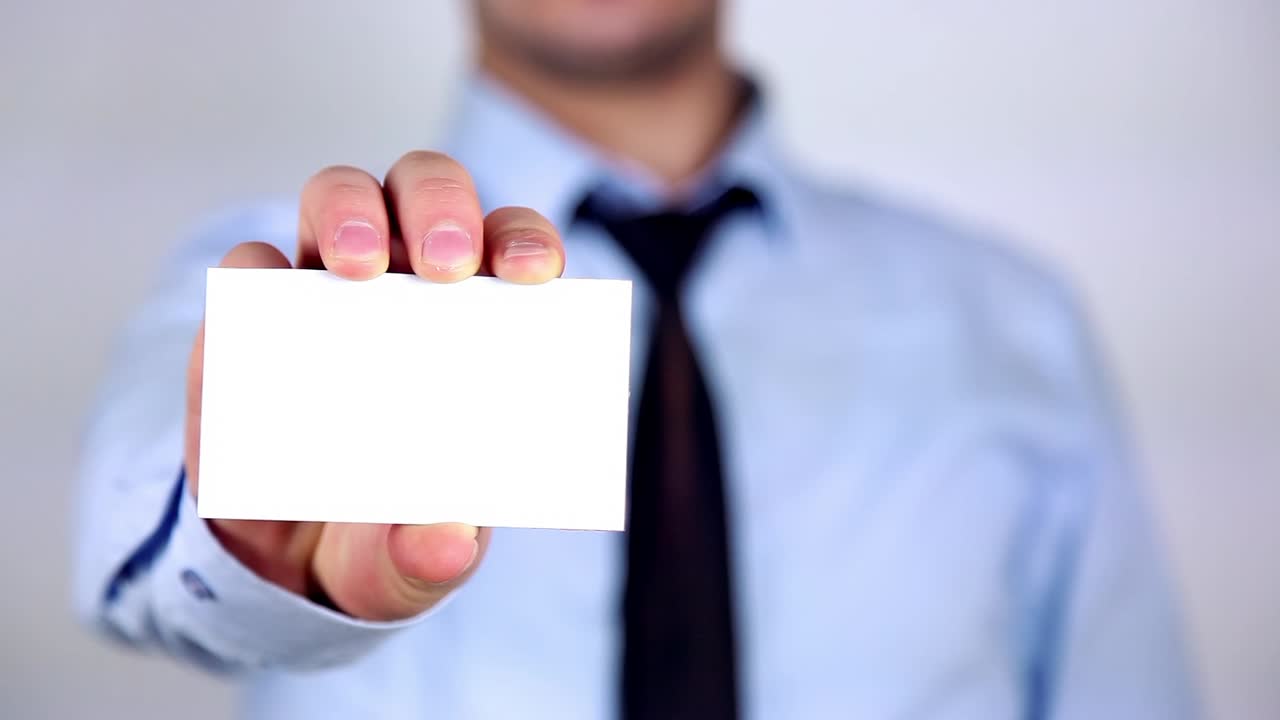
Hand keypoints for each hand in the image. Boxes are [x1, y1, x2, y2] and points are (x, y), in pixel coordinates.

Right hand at [183, 152, 565, 620]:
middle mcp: (407, 281)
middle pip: (428, 193)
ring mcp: (325, 288)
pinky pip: (249, 265)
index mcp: (479, 319)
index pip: (513, 249)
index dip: (526, 243)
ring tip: (358, 266)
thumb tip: (444, 540)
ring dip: (351, 212)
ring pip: (340, 196)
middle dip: (442, 208)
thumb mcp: (416, 561)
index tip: (534, 274)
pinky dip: (258, 269)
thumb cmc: (388, 537)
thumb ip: (432, 555)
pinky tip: (269, 297)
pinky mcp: (250, 316)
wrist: (290, 568)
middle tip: (446, 265)